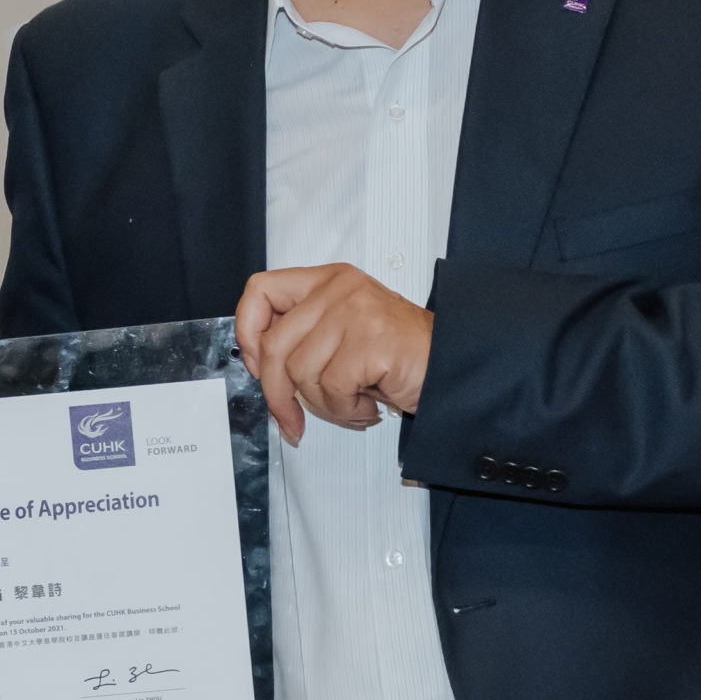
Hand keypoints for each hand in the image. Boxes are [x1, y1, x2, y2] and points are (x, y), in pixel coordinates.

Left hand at [236, 262, 432, 445]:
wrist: (453, 366)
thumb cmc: (399, 356)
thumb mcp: (342, 334)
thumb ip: (302, 339)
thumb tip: (259, 368)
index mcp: (326, 281)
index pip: (260, 291)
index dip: (247, 332)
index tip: (255, 365)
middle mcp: (338, 289)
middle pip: (273, 345)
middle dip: (278, 394)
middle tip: (291, 418)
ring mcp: (354, 312)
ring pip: (301, 373)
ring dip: (324, 405)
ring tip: (352, 403)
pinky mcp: (370, 340)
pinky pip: (332, 389)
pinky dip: (346, 410)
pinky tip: (368, 404)